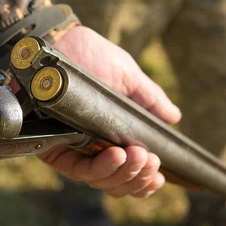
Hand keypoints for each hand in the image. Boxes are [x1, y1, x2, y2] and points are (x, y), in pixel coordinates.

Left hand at [40, 26, 181, 197]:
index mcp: (111, 137)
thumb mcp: (126, 77)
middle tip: (152, 161)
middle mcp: (90, 148)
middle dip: (138, 178)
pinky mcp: (52, 147)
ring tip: (139, 156)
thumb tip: (174, 117)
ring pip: (99, 180)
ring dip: (124, 173)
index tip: (159, 178)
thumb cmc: (90, 56)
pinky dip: (99, 168)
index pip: (128, 173)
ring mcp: (71, 149)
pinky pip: (77, 170)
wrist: (60, 42)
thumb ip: (149, 99)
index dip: (144, 182)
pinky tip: (118, 155)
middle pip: (116, 183)